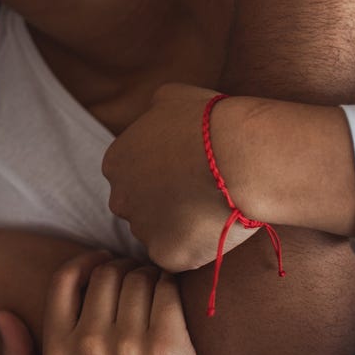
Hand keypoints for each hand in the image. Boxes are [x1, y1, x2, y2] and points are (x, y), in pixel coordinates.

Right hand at [0, 256, 218, 354]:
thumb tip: (2, 314)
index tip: (101, 260)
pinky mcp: (168, 346)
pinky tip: (169, 293)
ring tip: (153, 284)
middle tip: (133, 274)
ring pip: (137, 278)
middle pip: (106, 274)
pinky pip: (166, 291)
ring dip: (146, 273)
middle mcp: (90, 345)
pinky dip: (168, 284)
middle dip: (121, 267)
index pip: (65, 280)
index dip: (85, 261)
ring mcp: (130, 345)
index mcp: (59, 353)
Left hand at [102, 85, 254, 271]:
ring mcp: (141, 229)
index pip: (131, 176)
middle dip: (164, 204)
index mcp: (115, 162)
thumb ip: (154, 112)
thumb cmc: (209, 121)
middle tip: (200, 195)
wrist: (239, 156)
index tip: (185, 173)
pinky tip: (217, 229)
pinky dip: (197, 248)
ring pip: (158, 234)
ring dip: (180, 227)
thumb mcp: (172, 97)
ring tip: (214, 211)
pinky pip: (180, 257)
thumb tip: (156, 113)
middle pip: (139, 207)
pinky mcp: (167, 255)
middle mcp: (120, 198)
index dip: (160, 176)